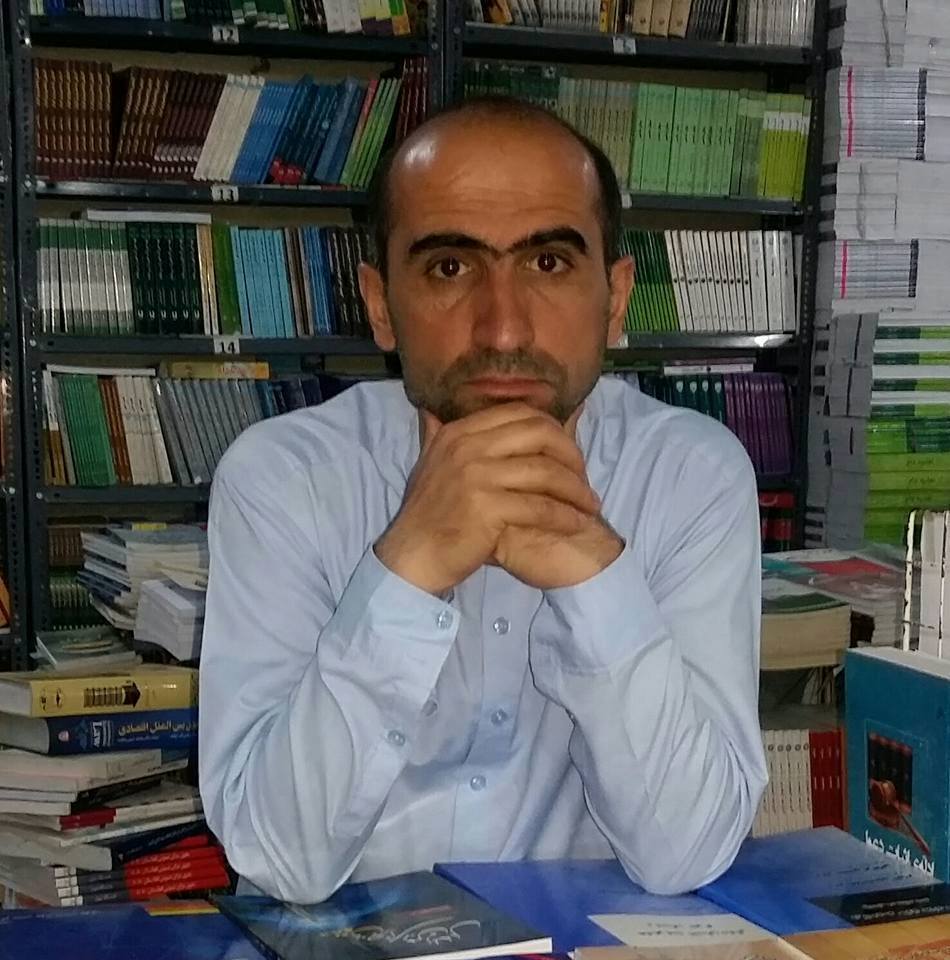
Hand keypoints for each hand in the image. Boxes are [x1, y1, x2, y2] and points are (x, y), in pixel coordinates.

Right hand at [374, 403, 600, 595]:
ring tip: (590, 505)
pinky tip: (577, 524)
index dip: (553, 430)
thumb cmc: (428, 515)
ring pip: (546, 472)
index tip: (567, 453)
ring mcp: (476, 476)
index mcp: (459, 432)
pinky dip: (565, 516)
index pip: (520, 413)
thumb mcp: (430, 464)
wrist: (412, 556)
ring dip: (575, 490)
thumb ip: (437, 434)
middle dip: (571, 454)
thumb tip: (432, 410)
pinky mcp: (487, 508)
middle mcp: (467, 447)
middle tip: (584, 477)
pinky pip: (541, 508)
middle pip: (539, 434)